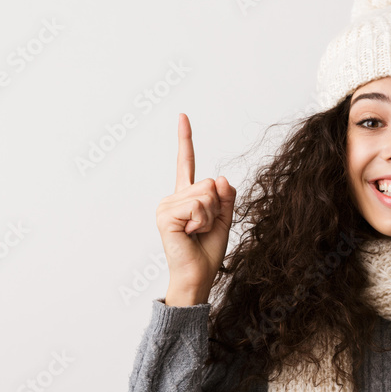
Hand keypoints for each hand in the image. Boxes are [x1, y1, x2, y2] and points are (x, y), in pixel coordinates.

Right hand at [156, 113, 235, 299]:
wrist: (198, 275)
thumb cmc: (208, 251)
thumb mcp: (225, 219)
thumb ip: (225, 197)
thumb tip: (220, 177)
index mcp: (185, 197)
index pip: (185, 163)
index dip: (185, 139)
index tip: (183, 116)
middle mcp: (172, 198)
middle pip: (208, 183)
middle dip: (216, 207)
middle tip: (203, 227)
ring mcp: (166, 206)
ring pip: (205, 194)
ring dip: (209, 216)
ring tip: (196, 231)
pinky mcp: (165, 215)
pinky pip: (197, 205)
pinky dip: (202, 220)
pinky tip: (189, 233)